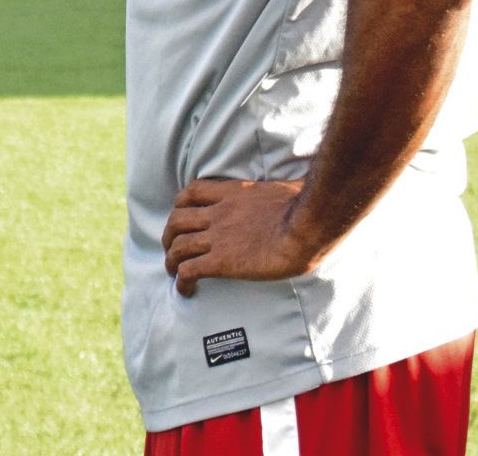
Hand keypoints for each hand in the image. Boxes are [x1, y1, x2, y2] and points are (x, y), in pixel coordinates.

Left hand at [163, 178, 327, 294]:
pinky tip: (185, 290)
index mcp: (232, 193)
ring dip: (171, 261)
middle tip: (171, 248)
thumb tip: (299, 187)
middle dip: (169, 235)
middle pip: (177, 220)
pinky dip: (182, 281)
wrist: (307, 226)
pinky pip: (190, 270)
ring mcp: (217, 237)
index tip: (181, 216)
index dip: (180, 205)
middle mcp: (218, 213)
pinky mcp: (222, 261)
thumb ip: (281, 189)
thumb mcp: (285, 187)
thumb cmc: (306, 207)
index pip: (192, 191)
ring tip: (173, 272)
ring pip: (178, 246)